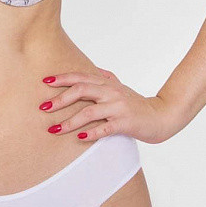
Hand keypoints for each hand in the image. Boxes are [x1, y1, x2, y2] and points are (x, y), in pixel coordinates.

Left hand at [40, 67, 182, 143]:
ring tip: (55, 129)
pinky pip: (105, 128)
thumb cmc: (137, 103)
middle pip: (81, 90)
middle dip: (60, 98)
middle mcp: (111, 92)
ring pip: (89, 111)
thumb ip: (106, 77)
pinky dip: (92, 133)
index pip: (81, 76)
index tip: (45, 81)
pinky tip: (80, 138)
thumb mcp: (120, 86)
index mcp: (107, 83)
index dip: (62, 78)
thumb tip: (93, 68)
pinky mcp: (126, 123)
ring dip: (70, 121)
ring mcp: (118, 107)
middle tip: (43, 106)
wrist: (162, 116)